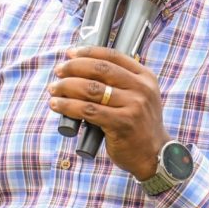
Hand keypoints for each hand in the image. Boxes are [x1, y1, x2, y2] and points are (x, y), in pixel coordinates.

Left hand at [48, 46, 170, 180]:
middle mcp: (141, 88)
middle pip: (100, 69)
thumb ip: (121, 82)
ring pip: (91, 89)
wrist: (154, 155)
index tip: (70, 53)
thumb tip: (84, 67)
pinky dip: (68, 106)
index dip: (88, 52)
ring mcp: (134, 106)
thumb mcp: (140, 97)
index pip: (113, 55)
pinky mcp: (122, 124)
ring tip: (54, 89)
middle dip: (74, 67)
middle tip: (59, 71)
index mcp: (145, 77)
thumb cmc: (138, 125)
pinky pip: (88, 111)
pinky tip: (57, 105)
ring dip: (67, 86)